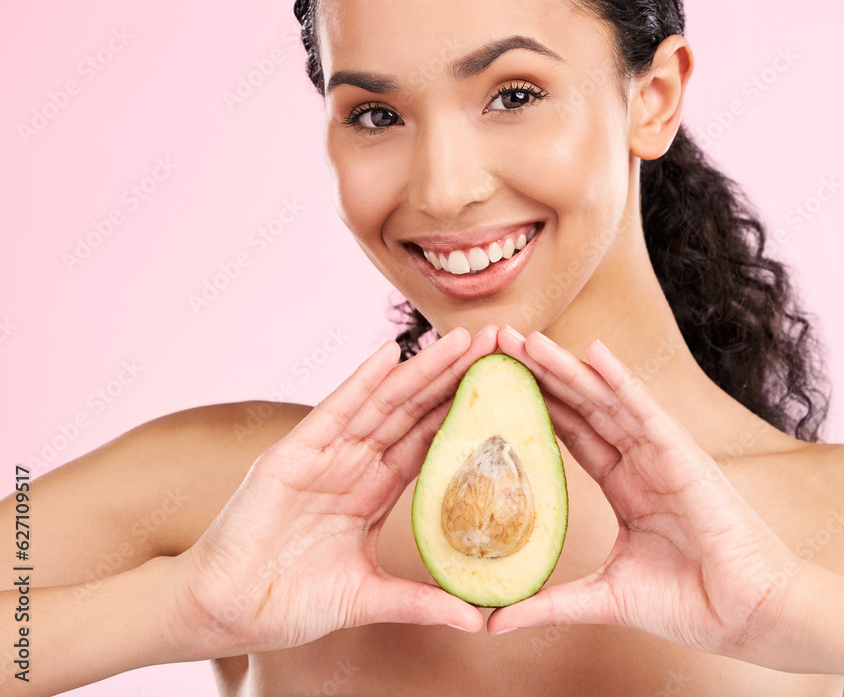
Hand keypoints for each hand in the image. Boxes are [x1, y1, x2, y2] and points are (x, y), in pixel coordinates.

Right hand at [171, 325, 496, 656]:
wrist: (223, 613)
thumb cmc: (287, 601)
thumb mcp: (367, 597)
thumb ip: (420, 601)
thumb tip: (479, 618)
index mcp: (374, 489)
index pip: (429, 441)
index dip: (466, 414)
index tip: (505, 390)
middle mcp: (354, 463)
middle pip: (415, 411)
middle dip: (455, 377)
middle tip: (497, 344)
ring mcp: (324, 455)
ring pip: (384, 403)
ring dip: (422, 368)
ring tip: (462, 340)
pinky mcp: (292, 455)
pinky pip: (333, 411)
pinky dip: (361, 381)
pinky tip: (390, 354)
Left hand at [487, 326, 802, 668]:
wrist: (749, 617)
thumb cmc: (690, 604)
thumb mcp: (605, 598)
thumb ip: (550, 603)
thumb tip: (494, 621)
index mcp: (623, 485)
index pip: (570, 434)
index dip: (535, 406)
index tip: (496, 385)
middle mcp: (639, 461)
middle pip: (581, 407)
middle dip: (541, 374)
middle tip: (501, 344)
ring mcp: (661, 454)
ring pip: (605, 400)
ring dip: (568, 368)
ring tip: (529, 340)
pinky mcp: (684, 455)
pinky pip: (647, 411)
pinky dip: (621, 381)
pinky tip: (593, 353)